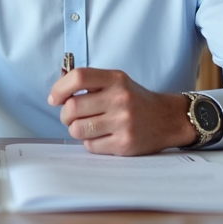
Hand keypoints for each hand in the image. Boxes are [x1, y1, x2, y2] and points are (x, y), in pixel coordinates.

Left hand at [48, 68, 195, 155]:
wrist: (168, 119)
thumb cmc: (136, 100)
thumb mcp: (117, 82)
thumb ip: (90, 83)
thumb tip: (58, 88)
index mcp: (116, 79)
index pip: (79, 77)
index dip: (59, 88)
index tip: (54, 98)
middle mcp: (120, 99)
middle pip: (72, 107)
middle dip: (65, 114)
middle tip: (70, 116)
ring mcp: (123, 122)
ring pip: (78, 129)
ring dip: (76, 129)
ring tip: (87, 127)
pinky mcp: (125, 143)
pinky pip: (90, 146)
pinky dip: (90, 142)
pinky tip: (101, 136)